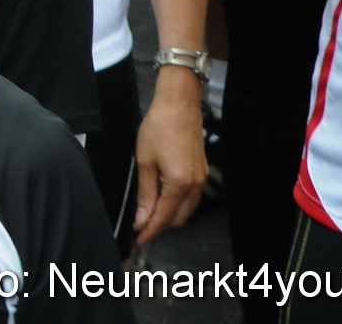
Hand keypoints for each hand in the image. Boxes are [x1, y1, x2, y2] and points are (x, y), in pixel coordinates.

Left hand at [132, 70, 206, 243]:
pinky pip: (192, 196)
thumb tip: (143, 218)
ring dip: (170, 215)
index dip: (151, 230)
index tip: (139, 237)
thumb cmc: (159, 127)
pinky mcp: (202, 170)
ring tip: (150, 215)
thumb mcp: (145, 161)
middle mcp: (195, 184)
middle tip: (141, 226)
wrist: (178, 104)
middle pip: (178, 217)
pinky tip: (164, 199)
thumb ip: (145, 193)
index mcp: (180, 183)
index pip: (164, 216)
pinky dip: (178, 203)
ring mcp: (201, 178)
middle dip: (160, 225)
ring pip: (187, 209)